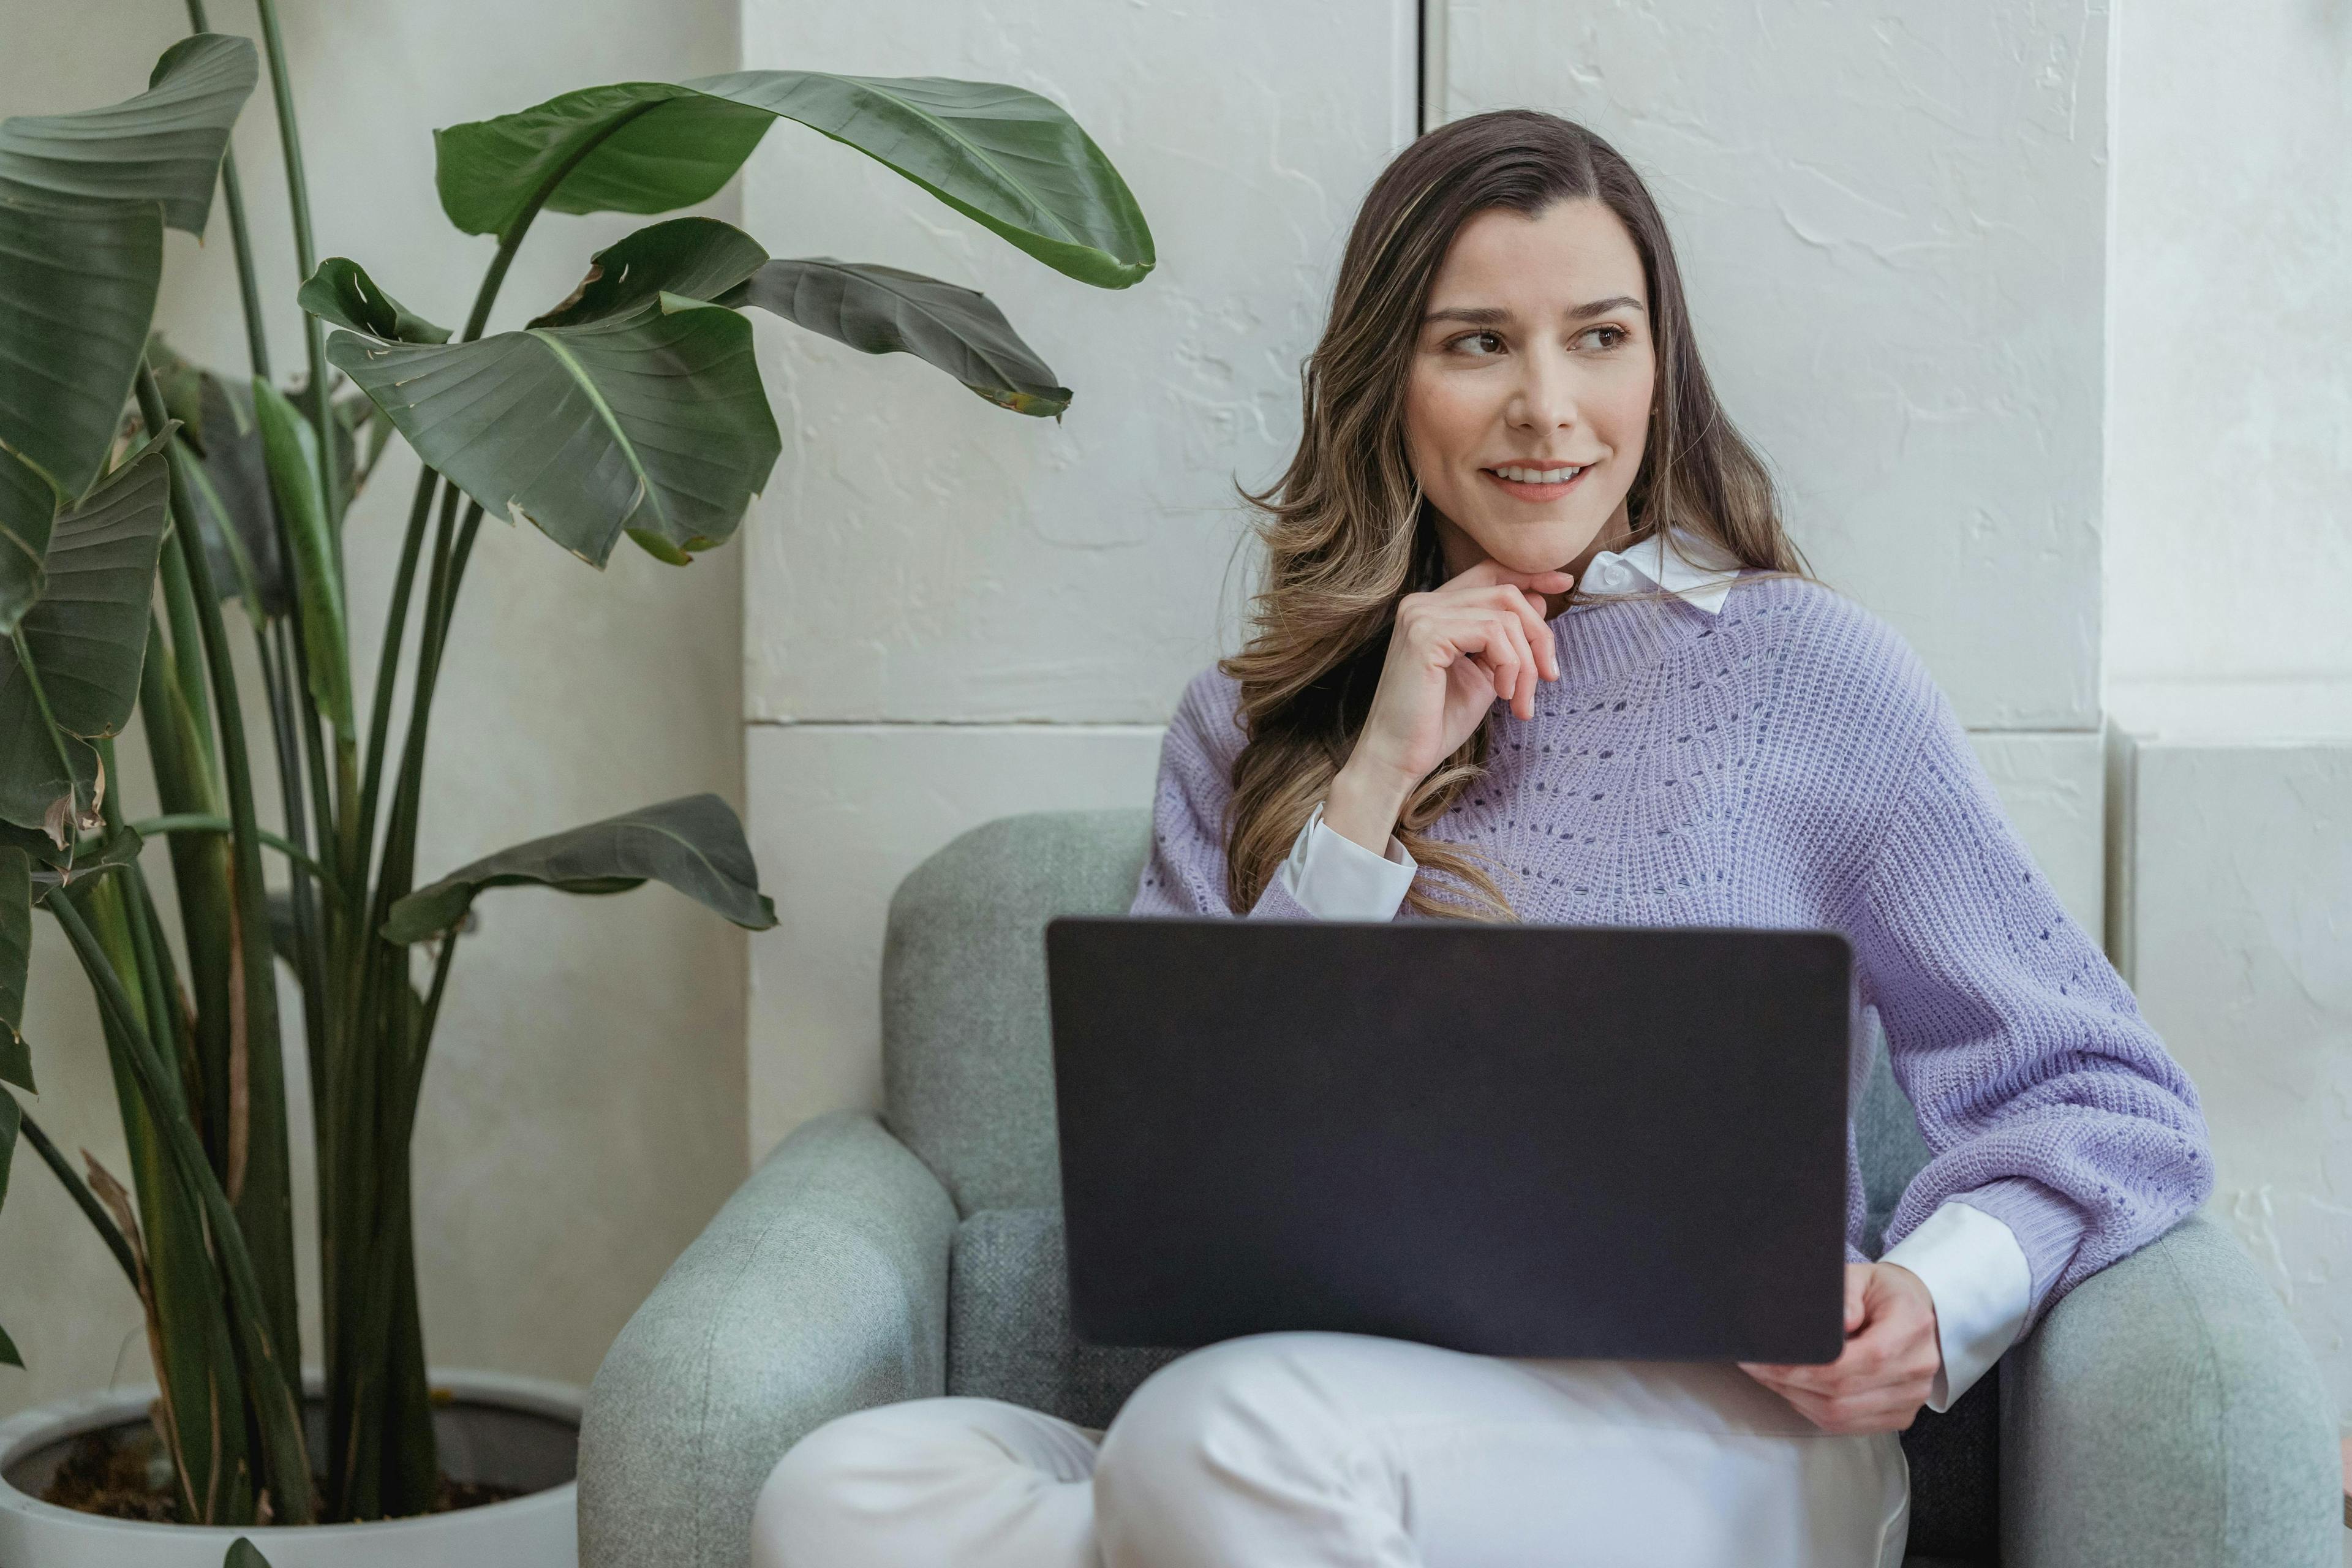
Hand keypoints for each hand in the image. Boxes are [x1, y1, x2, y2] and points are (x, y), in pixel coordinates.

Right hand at [1320, 558, 1575, 854]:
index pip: (1489, 572)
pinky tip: (1503, 694)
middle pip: (1505, 592)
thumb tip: (1539, 601)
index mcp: (1433, 609)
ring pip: (1505, 615)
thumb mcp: (1484, 674)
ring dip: (1526, 663)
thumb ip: (1506, 640)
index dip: (1530, 575)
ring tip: (1520, 701)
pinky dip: (1510, 666)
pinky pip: (1492, 633)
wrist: (1397, 759)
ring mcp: (1421, 616)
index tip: (1564, 586)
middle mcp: (1422, 603)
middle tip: (1548, 677)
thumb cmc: (1435, 723)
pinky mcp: (1426, 635)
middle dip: (1539, 634)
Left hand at [1737, 1262, 1941, 1433]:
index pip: (1859, 1358)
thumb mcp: (1863, 1277)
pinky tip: (1793, 1391)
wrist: (1917, 1313)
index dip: (1807, 1365)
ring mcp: (1911, 1398)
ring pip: (1841, 1414)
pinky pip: (1847, 1425)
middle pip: (1843, 1392)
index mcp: (1911, 1327)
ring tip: (1768, 1376)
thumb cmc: (1883, 1293)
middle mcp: (1917, 1368)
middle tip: (1754, 1365)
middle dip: (1789, 1382)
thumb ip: (1845, 1295)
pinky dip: (1813, 1410)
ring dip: (1796, 1397)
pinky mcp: (1899, 1415)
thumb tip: (1837, 1323)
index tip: (1765, 1358)